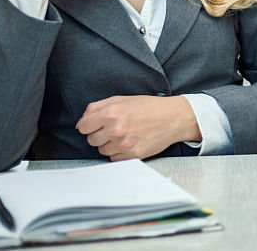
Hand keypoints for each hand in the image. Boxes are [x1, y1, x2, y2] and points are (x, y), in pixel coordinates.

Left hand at [75, 95, 200, 160]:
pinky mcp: (132, 155)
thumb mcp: (122, 99)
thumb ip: (98, 106)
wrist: (173, 118)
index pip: (83, 126)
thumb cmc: (149, 107)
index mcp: (111, 113)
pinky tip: (128, 142)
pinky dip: (118, 152)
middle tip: (111, 128)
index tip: (92, 125)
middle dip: (98, 134)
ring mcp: (124, 144)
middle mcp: (116, 129)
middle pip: (91, 140)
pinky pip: (114, 158)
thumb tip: (84, 118)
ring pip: (102, 150)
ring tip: (122, 134)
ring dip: (108, 144)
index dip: (87, 125)